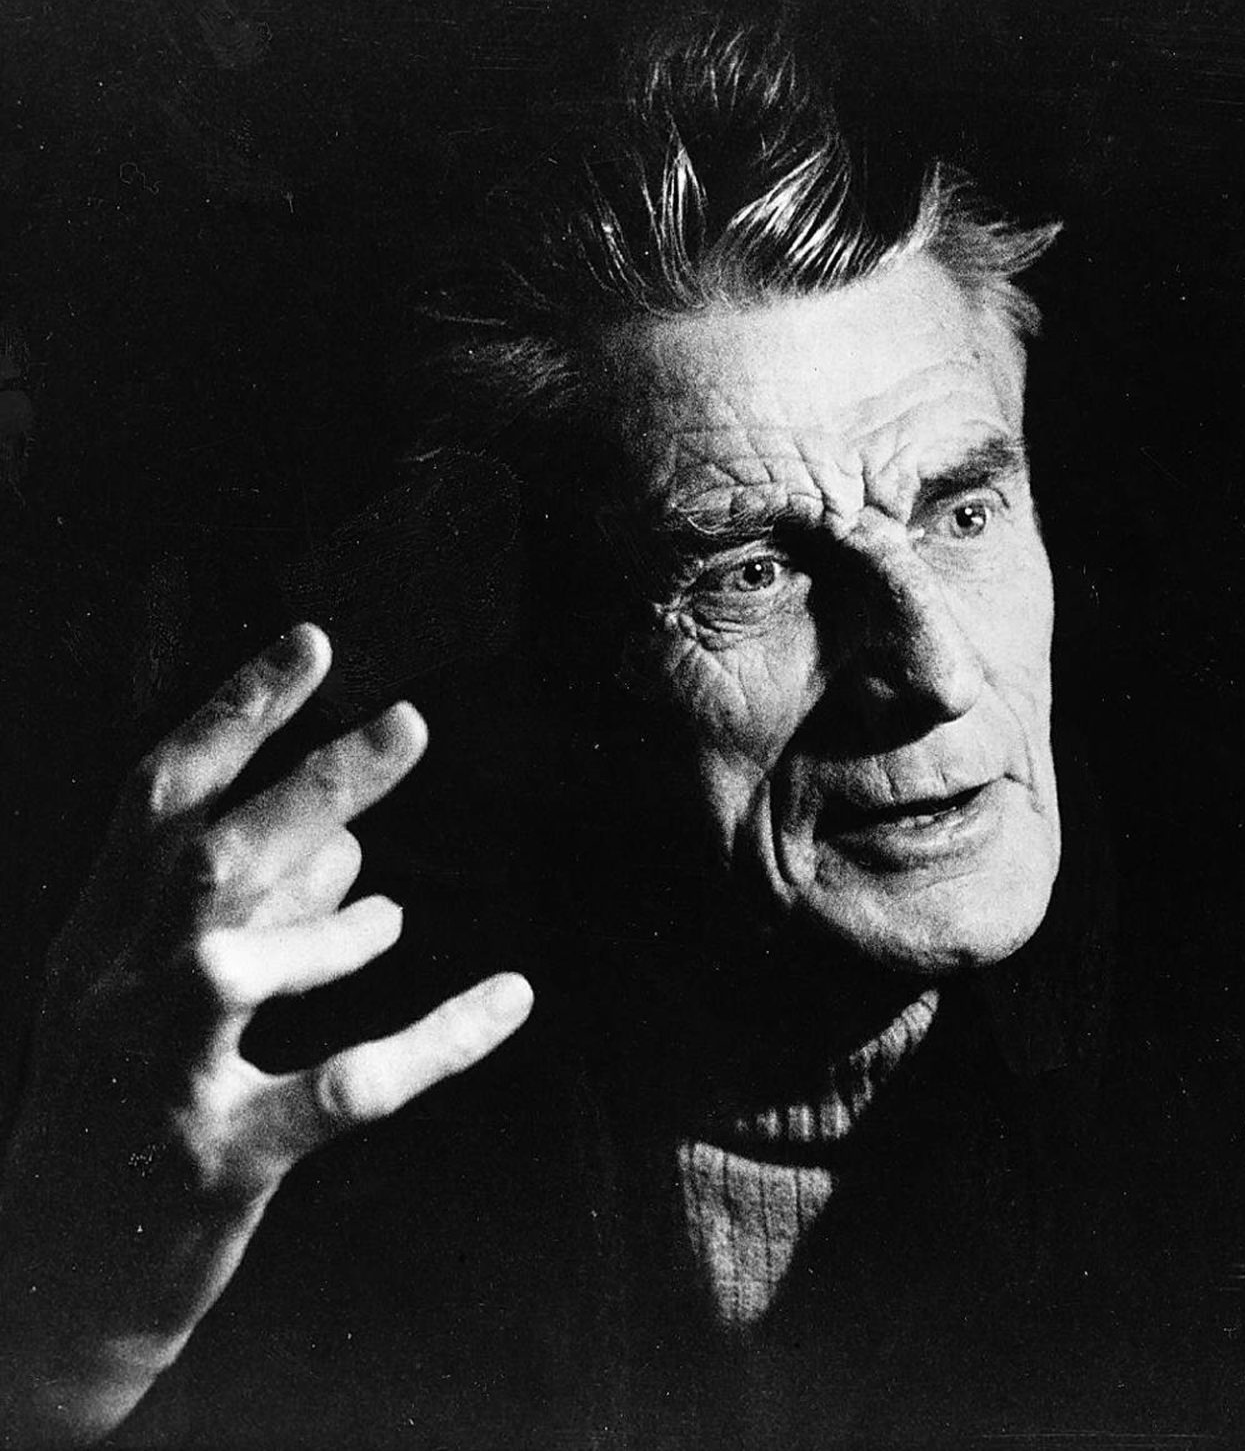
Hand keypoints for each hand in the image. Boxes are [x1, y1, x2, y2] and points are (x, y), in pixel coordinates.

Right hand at [0, 625, 533, 1445]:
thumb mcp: (160, 996)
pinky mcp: (224, 1158)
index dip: (234, 712)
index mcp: (98, 936)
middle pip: (212, 859)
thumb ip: (250, 912)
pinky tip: (513, 998)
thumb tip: (351, 840)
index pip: (157, 799)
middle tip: (411, 722)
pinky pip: (350, 1084)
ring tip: (390, 916)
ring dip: (339, 931)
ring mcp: (162, 1077)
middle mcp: (116, 991)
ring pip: (250, 967)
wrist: (56, 1278)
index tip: (314, 641)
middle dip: (313, 781)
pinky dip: (441, 1038)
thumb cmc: (122, 1107)